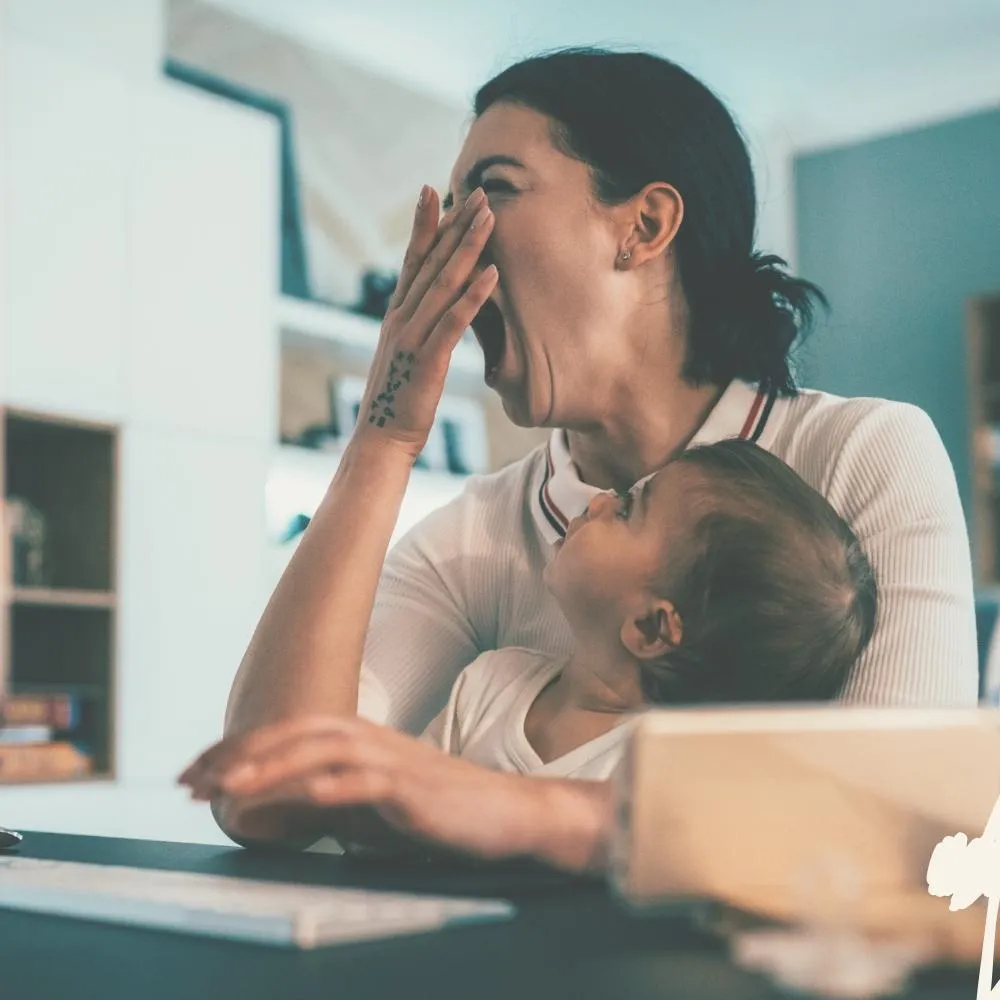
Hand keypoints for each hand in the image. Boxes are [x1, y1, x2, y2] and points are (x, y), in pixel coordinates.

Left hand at [178, 716, 554, 862]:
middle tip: (191, 779)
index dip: (238, 748)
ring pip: (323, 750)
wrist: (508, 814)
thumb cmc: (438, 813)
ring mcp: (394, 762)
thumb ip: (326, 800)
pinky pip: (367, 782)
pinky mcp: (415, 790)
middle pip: (296, 731)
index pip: (288, 732)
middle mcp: (371, 740)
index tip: (195, 771)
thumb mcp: (371, 806)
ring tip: (228, 786)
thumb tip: (270, 810)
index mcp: (359, 739)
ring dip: (272, 765)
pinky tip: (297, 796)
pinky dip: (330, 786)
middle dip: (239, 752)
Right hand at [356, 186, 496, 460]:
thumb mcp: (408, 357)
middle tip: (476, 192)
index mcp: (396, 316)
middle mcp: (400, 319)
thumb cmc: (399, 402)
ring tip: (489, 218)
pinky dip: (473, 296)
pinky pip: (454, 322)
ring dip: (468, 248)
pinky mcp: (428, 360)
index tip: (435, 191)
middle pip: (430, 262)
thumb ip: (420, 330)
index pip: (411, 261)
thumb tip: (437, 313)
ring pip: (443, 283)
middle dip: (453, 224)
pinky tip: (491, 274)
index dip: (424, 225)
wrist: (382, 440)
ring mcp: (412, 338)